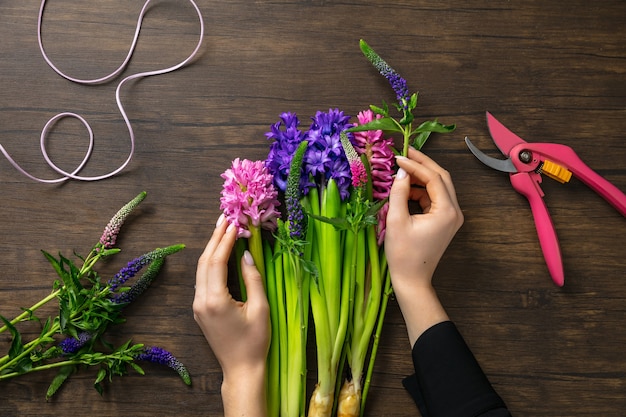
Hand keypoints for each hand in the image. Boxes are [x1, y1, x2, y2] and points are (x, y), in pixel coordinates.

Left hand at [193, 215, 269, 415]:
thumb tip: (247, 254)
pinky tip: (220, 254)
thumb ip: (253, 279)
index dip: (225, 239)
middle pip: (205, 261)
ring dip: (211, 249)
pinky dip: (210, 263)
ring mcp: (198, 306)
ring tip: (222, 230)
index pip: (217, 261)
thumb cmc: (255, 342)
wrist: (241, 370)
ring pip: (201, 270)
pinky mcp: (200, 311)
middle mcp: (201, 301)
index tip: (234, 222)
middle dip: (215, 238)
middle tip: (225, 218)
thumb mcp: (260, 308)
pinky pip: (203, 280)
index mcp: (215, 299)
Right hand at [384, 149, 463, 344]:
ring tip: (401, 171)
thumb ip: (399, 193)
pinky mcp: (444, 221)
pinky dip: (421, 190)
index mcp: (446, 211)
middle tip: (404, 153)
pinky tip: (405, 188)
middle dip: (423, 164)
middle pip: (441, 178)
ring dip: (421, 177)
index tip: (398, 157)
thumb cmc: (403, 254)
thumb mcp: (396, 220)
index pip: (434, 177)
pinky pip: (434, 198)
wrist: (412, 280)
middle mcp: (454, 211)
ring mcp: (451, 217)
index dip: (416, 164)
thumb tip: (401, 172)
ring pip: (439, 186)